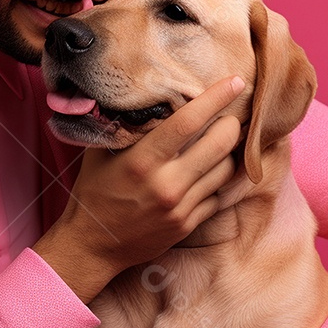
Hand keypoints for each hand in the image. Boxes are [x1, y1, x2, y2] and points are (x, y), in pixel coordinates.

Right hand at [34, 76, 243, 302]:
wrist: (92, 247)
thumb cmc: (94, 194)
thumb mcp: (100, 155)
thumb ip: (124, 128)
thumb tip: (146, 99)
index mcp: (143, 161)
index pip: (189, 122)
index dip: (216, 98)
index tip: (235, 81)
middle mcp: (166, 184)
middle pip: (220, 143)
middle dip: (231, 123)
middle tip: (230, 115)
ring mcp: (180, 207)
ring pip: (226, 170)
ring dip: (230, 151)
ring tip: (224, 140)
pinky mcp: (187, 225)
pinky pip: (217, 196)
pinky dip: (218, 180)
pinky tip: (211, 170)